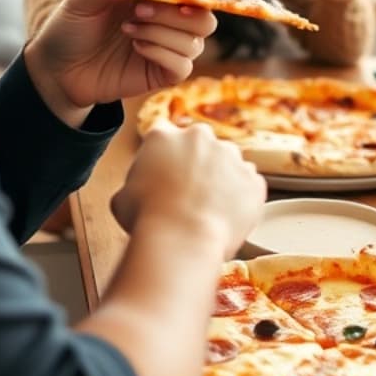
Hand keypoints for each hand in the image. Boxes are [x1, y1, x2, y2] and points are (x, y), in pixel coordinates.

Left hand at [26, 0, 219, 124]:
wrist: (56, 70)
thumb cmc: (70, 28)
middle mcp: (165, 12)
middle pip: (204, 9)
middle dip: (176, 10)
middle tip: (139, 10)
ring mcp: (168, 42)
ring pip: (198, 37)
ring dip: (163, 32)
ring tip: (128, 30)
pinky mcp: (165, 70)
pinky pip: (184, 64)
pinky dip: (162, 53)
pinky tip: (136, 48)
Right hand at [111, 123, 265, 258]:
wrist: (182, 239)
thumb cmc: (147, 219)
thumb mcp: (122, 198)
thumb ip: (135, 183)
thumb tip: (136, 193)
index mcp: (163, 136)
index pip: (163, 138)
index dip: (163, 158)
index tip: (164, 174)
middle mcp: (200, 138)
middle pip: (200, 146)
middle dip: (195, 164)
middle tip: (186, 192)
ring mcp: (232, 156)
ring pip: (227, 164)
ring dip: (220, 180)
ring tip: (206, 209)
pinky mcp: (254, 179)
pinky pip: (247, 186)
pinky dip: (239, 199)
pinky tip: (223, 217)